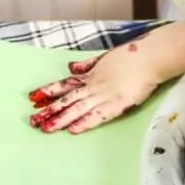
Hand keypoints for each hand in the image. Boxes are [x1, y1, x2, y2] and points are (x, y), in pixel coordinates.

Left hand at [28, 43, 161, 134]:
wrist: (151, 56)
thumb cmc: (132, 55)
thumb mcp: (105, 57)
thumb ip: (88, 64)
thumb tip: (70, 66)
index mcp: (92, 75)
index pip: (66, 85)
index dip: (49, 91)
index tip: (33, 97)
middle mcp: (94, 85)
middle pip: (68, 99)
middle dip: (50, 110)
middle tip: (33, 120)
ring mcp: (105, 94)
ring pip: (78, 108)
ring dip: (62, 118)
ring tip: (46, 128)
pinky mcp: (118, 103)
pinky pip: (98, 115)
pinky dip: (85, 122)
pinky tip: (73, 129)